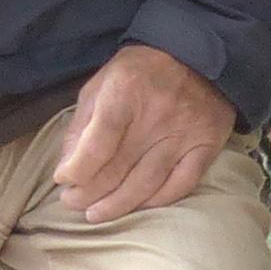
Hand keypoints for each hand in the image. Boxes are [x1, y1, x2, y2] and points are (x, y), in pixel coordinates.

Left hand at [51, 45, 234, 222]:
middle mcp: (157, 115)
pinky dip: (156, 201)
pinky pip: (181, 185)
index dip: (77, 169)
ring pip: (147, 183)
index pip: (98, 143)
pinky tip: (138, 206)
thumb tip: (66, 168)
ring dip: (118, 204)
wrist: (196, 54)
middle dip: (89, 192)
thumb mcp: (101, 84)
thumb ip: (82, 125)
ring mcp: (184, 134)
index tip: (62, 180)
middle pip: (119, 167)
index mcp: (125, 92)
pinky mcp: (207, 146)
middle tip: (72, 203)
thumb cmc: (139, 71)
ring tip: (96, 214)